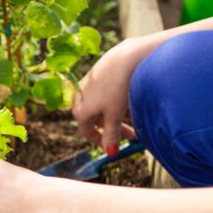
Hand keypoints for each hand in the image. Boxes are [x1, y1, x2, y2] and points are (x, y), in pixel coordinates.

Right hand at [72, 38, 143, 154]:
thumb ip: (112, 135)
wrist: (125, 59)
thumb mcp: (115, 116)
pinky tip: (128, 98)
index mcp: (79, 111)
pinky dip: (115, 101)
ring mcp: (87, 85)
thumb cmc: (117, 89)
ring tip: (133, 115)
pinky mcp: (96, 74)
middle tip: (132, 134)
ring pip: (101, 106)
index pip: (87, 132)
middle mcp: (79, 98)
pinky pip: (103, 93)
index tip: (116, 145)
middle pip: (95, 119)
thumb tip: (110, 153)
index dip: (102, 141)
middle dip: (113, 128)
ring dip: (116, 114)